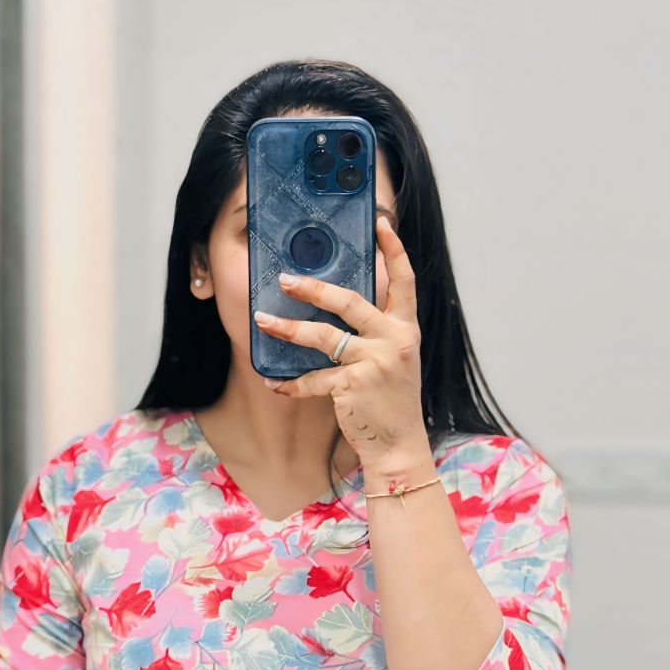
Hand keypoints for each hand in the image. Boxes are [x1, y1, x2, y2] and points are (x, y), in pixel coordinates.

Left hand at [252, 215, 430, 476]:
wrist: (400, 445)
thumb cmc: (392, 400)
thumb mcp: (395, 358)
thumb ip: (378, 330)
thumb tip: (339, 305)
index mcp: (407, 328)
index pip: (405, 281)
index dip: (394, 251)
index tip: (382, 224)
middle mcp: (394, 340)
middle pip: (349, 302)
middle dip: (313, 288)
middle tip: (284, 278)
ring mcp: (374, 362)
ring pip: (323, 336)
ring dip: (288, 328)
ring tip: (262, 320)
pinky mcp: (353, 386)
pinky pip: (313, 379)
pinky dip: (292, 384)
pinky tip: (274, 384)